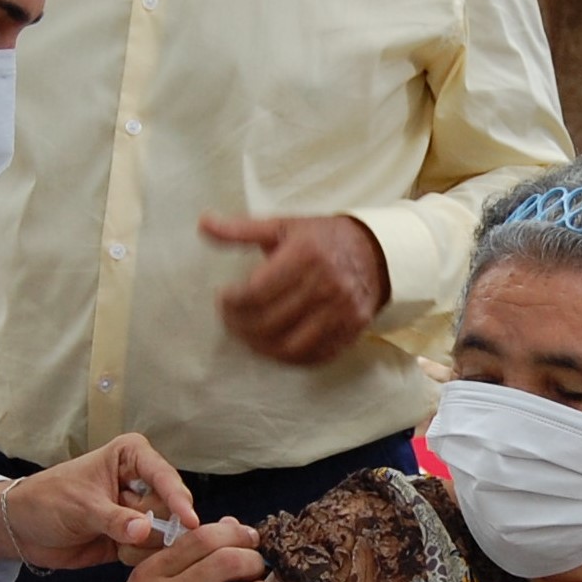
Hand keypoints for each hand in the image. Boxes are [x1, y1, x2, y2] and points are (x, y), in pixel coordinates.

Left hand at [0, 432, 197, 569]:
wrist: (22, 529)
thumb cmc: (47, 501)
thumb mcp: (81, 507)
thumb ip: (116, 520)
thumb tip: (145, 530)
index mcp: (131, 456)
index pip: (164, 475)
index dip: (178, 498)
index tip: (189, 521)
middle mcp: (142, 481)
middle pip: (170, 507)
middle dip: (153, 525)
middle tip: (126, 532)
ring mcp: (140, 510)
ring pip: (165, 532)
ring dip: (143, 544)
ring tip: (116, 543)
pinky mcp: (135, 537)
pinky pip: (153, 551)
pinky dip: (138, 556)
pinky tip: (116, 552)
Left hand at [204, 213, 388, 365]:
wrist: (377, 252)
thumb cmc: (322, 238)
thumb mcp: (283, 226)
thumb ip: (241, 230)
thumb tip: (203, 222)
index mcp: (306, 254)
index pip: (257, 291)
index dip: (232, 302)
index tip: (222, 299)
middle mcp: (326, 284)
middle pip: (269, 321)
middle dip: (240, 326)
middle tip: (229, 320)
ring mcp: (341, 311)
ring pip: (288, 345)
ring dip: (259, 347)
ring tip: (246, 336)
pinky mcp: (351, 329)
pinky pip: (313, 356)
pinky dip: (287, 358)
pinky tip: (273, 346)